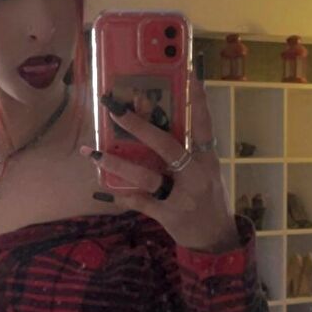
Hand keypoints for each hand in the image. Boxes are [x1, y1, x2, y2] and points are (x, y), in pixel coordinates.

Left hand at [80, 70, 239, 253]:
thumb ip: (187, 150)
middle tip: (115, 108)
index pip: (204, 124)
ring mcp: (182, 196)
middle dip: (139, 126)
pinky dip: (122, 195)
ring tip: (96, 152)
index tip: (189, 73)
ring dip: (118, 162)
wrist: (216, 238)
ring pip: (146, 175)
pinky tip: (105, 189)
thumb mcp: (205, 170)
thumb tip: (155, 122)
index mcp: (207, 159)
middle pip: (166, 145)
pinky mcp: (168, 215)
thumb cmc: (207, 197)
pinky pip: (139, 202)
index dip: (198, 99)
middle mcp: (196, 175)